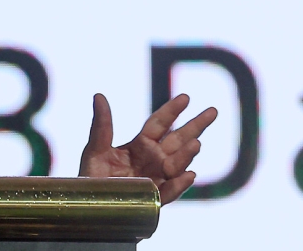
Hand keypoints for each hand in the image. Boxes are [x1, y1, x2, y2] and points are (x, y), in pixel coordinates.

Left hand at [78, 93, 217, 203]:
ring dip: (187, 155)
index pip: (159, 124)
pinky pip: (169, 192)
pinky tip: (189, 175)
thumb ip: (101, 125)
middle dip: (195, 126)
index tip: (185, 97)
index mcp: (140, 145)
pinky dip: (179, 185)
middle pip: (178, 140)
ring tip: (196, 143)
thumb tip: (99, 95)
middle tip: (213, 110)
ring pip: (177, 165)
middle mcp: (153, 160)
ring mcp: (157, 179)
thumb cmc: (93, 177)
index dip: (172, 110)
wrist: (90, 206)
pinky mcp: (154, 199)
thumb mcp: (96, 149)